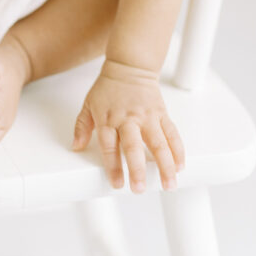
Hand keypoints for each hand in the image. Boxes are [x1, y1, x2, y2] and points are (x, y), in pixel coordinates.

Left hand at [72, 59, 184, 192]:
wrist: (129, 66)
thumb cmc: (108, 87)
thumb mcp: (88, 104)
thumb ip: (82, 126)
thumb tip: (75, 146)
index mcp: (108, 119)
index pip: (109, 146)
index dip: (113, 166)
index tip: (117, 183)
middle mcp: (128, 119)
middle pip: (133, 147)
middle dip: (137, 170)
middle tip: (139, 188)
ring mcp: (147, 117)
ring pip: (158, 143)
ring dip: (165, 166)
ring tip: (169, 184)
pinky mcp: (161, 114)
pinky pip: (171, 134)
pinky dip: (177, 151)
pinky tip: (180, 166)